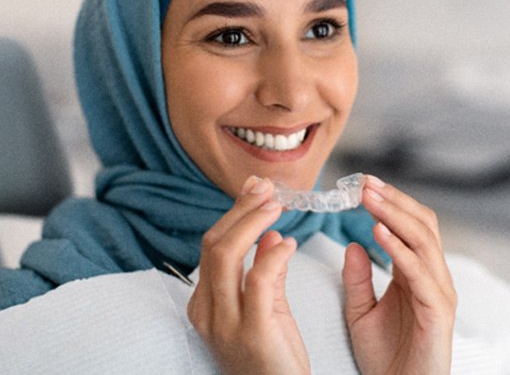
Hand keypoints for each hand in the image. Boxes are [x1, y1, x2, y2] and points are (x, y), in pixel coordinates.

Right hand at [187, 176, 310, 374]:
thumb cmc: (274, 354)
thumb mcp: (266, 307)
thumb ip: (264, 270)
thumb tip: (268, 233)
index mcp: (205, 302)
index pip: (213, 245)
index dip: (234, 213)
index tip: (255, 188)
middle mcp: (207, 310)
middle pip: (215, 244)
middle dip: (241, 210)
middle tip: (266, 189)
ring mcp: (225, 323)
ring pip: (227, 254)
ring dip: (252, 222)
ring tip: (276, 206)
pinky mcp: (252, 332)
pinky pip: (258, 280)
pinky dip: (273, 255)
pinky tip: (289, 243)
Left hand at [342, 176, 456, 374]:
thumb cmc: (384, 355)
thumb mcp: (360, 310)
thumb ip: (356, 277)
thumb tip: (352, 244)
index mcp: (413, 273)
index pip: (408, 226)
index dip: (388, 203)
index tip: (362, 184)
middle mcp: (430, 277)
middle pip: (421, 224)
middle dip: (393, 200)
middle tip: (365, 183)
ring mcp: (437, 292)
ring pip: (423, 240)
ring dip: (395, 214)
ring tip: (369, 197)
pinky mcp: (437, 312)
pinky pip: (419, 272)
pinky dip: (399, 248)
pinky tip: (377, 232)